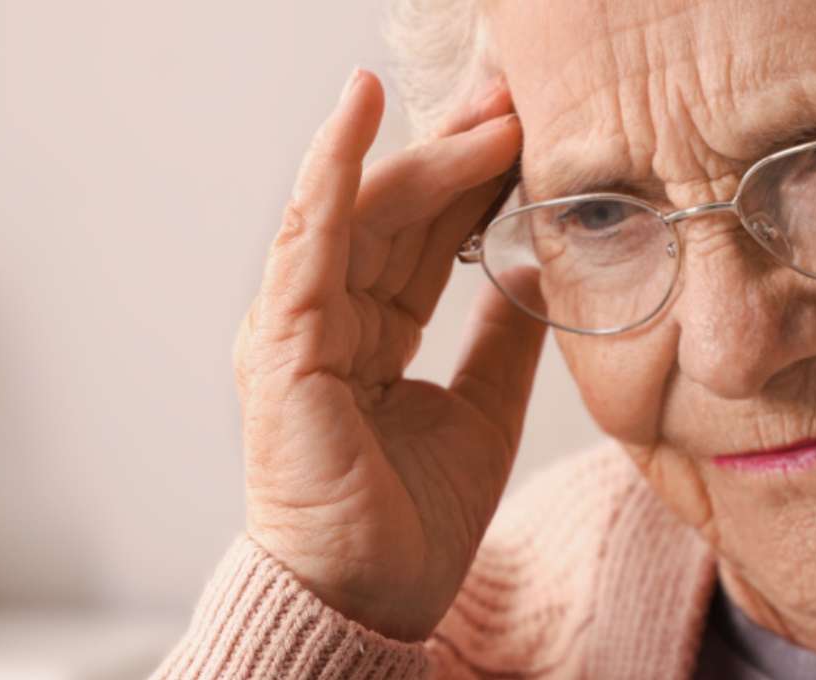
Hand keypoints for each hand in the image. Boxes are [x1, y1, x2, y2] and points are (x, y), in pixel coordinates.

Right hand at [233, 69, 543, 639]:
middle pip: (393, 212)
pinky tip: (360, 110)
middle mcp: (325, 318)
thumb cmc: (411, 524)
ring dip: (423, 153)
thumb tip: (532, 268)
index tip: (530, 133)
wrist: (371, 600)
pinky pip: (309, 239)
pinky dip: (332, 170)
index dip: (475, 184)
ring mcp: (296, 325)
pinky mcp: (282, 340)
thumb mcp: (483, 411)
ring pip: (360, 212)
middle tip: (514, 97)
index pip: (424, 238)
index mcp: (367, 335)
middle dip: (457, 150)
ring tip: (487, 107)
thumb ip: (501, 339)